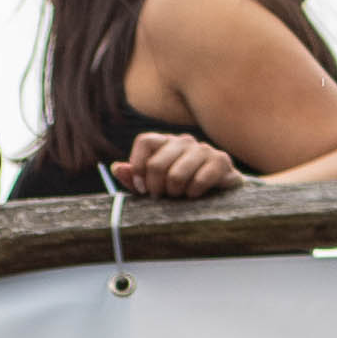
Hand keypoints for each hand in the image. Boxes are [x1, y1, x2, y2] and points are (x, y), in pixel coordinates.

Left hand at [108, 129, 238, 201]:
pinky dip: (193, 194)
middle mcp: (184, 141)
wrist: (220, 193)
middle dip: (155, 188)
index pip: (144, 141)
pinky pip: (198, 181)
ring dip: (175, 193)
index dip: (137, 167)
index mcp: (166, 143)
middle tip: (163, 196)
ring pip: (176, 175)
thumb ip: (134, 178)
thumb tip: (116, 168)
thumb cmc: (182, 188)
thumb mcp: (155, 185)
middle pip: (156, 164)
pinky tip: (196, 194)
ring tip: (180, 195)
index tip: (142, 188)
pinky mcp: (220, 161)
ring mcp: (203, 149)